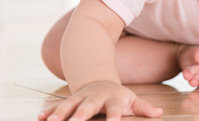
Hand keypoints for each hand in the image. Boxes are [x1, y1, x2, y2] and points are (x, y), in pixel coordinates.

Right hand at [38, 81, 162, 120]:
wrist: (98, 80)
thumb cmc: (117, 96)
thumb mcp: (131, 100)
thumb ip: (143, 108)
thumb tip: (159, 113)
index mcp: (112, 99)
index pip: (114, 109)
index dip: (114, 116)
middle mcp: (95, 97)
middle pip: (88, 106)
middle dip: (80, 115)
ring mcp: (80, 97)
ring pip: (69, 104)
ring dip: (60, 113)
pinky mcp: (69, 100)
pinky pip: (57, 105)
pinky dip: (48, 111)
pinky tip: (39, 118)